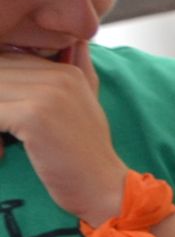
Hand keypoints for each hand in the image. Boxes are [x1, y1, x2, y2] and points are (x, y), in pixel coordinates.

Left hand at [0, 42, 125, 224]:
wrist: (102, 189)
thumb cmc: (85, 154)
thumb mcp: (85, 106)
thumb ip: (73, 73)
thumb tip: (70, 47)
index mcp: (68, 70)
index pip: (8, 60)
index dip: (3, 88)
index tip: (13, 115)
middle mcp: (60, 76)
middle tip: (5, 127)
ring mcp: (48, 94)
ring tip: (3, 137)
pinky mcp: (33, 115)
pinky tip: (3, 149)